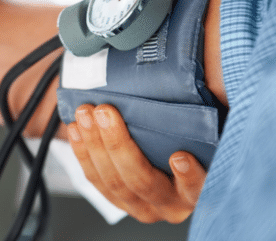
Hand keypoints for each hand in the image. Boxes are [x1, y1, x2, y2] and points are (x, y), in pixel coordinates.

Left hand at [68, 104, 206, 222]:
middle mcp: (169, 204)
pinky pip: (94, 179)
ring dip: (94, 144)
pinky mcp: (116, 199)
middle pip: (141, 180)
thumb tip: (212, 82)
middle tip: (105, 112)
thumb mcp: (203, 130)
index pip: (197, 189)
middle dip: (118, 144)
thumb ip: (205, 115)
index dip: (189, 177)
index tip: (179, 156)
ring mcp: (140, 206)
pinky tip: (76, 129)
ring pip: (112, 181)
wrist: (163, 154)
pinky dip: (82, 152)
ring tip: (85, 114)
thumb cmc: (186, 137)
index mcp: (196, 191)